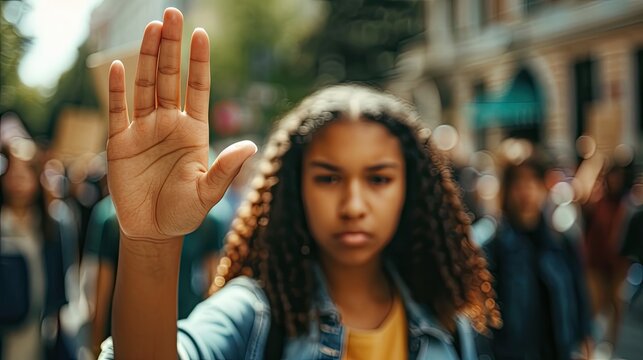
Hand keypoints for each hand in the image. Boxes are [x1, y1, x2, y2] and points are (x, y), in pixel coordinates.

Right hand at [107, 8, 255, 240]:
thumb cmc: (184, 213)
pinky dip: (118, 90)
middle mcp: (169, 124)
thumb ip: (225, 168)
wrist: (153, 231)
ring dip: (148, 58)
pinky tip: (120, 66)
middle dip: (172, 47)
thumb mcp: (207, 192)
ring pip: (146, 86)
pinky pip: (119, 111)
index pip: (197, 88)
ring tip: (152, 28)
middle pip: (171, 78)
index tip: (201, 34)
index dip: (199, 62)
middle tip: (172, 14)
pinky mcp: (120, 142)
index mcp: (194, 131)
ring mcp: (144, 130)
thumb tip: (251, 145)